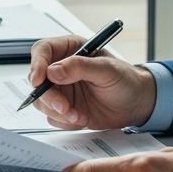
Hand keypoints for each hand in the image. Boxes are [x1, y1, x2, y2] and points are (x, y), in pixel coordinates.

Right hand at [27, 35, 156, 129]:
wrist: (135, 104)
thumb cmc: (126, 80)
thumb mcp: (107, 69)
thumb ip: (80, 67)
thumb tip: (53, 71)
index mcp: (70, 49)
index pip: (42, 51)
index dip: (36, 64)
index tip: (38, 80)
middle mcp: (61, 69)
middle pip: (37, 80)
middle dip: (49, 96)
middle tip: (65, 107)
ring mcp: (61, 89)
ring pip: (42, 101)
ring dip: (58, 112)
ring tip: (80, 115)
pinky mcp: (64, 108)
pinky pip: (52, 116)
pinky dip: (65, 121)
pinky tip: (83, 118)